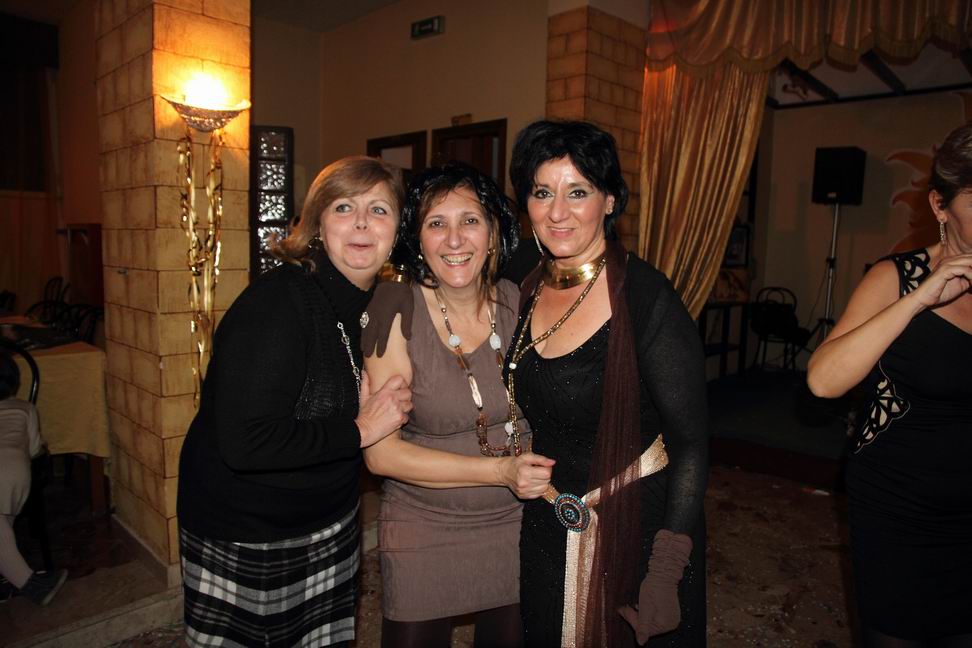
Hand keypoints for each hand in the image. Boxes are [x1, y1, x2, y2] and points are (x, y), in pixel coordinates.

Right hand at [356, 371, 411, 447]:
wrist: (364, 430)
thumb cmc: (364, 414)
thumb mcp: (363, 397)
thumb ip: (365, 383)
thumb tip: (364, 372)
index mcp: (384, 391)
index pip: (399, 379)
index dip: (402, 383)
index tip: (399, 388)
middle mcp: (392, 398)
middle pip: (408, 392)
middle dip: (405, 397)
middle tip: (400, 401)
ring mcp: (397, 409)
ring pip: (410, 405)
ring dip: (405, 408)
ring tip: (397, 410)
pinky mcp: (399, 419)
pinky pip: (407, 417)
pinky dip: (402, 419)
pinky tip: (395, 419)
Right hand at [362, 281, 413, 357]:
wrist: (392, 279)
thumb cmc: (403, 294)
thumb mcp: (408, 308)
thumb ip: (407, 323)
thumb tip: (408, 338)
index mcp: (387, 315)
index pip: (383, 333)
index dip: (381, 345)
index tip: (379, 355)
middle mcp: (377, 314)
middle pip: (371, 333)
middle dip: (369, 345)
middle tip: (367, 356)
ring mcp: (371, 311)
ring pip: (366, 328)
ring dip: (364, 339)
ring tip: (363, 349)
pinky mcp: (369, 308)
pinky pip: (364, 322)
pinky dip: (363, 330)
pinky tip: (363, 336)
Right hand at [496, 452, 554, 498]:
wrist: (504, 472)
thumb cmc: (517, 463)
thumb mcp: (528, 456)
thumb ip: (541, 459)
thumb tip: (552, 462)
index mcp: (525, 471)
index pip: (546, 474)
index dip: (547, 469)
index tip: (542, 466)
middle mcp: (524, 483)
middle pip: (546, 481)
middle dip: (545, 475)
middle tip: (538, 471)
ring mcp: (523, 491)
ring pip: (544, 489)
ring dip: (542, 483)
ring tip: (535, 477)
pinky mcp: (523, 496)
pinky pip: (538, 495)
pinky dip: (538, 489)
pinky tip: (532, 483)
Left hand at [618, 529, 691, 644]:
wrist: (664, 572)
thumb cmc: (654, 587)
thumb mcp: (645, 607)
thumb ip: (642, 625)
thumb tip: (640, 642)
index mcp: (666, 624)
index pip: (645, 630)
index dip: (632, 620)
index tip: (622, 611)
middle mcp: (672, 624)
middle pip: (648, 627)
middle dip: (635, 617)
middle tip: (624, 608)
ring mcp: (672, 618)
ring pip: (651, 621)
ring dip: (640, 614)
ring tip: (631, 605)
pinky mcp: (670, 612)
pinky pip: (656, 617)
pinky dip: (648, 612)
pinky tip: (642, 605)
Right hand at [910, 253, 971, 307]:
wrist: (924, 299)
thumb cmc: (939, 293)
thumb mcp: (960, 285)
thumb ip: (970, 278)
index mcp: (952, 261)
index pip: (971, 258)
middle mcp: (950, 259)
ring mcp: (947, 264)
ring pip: (970, 261)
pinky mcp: (945, 270)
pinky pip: (965, 270)